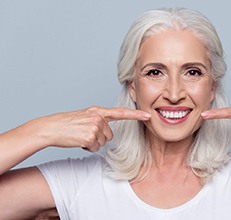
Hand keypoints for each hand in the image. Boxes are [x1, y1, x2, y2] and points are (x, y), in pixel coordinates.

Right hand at [35, 106, 150, 151]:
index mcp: (98, 111)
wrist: (51, 128)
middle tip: (84, 133)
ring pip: (103, 142)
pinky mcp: (90, 137)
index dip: (136, 115)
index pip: (120, 113)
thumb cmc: (68, 124)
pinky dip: (88, 148)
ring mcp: (95, 127)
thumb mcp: (85, 116)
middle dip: (99, 138)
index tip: (148, 115)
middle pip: (110, 135)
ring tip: (80, 136)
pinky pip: (95, 148)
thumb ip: (99, 120)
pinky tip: (78, 141)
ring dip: (93, 143)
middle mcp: (98, 117)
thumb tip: (108, 132)